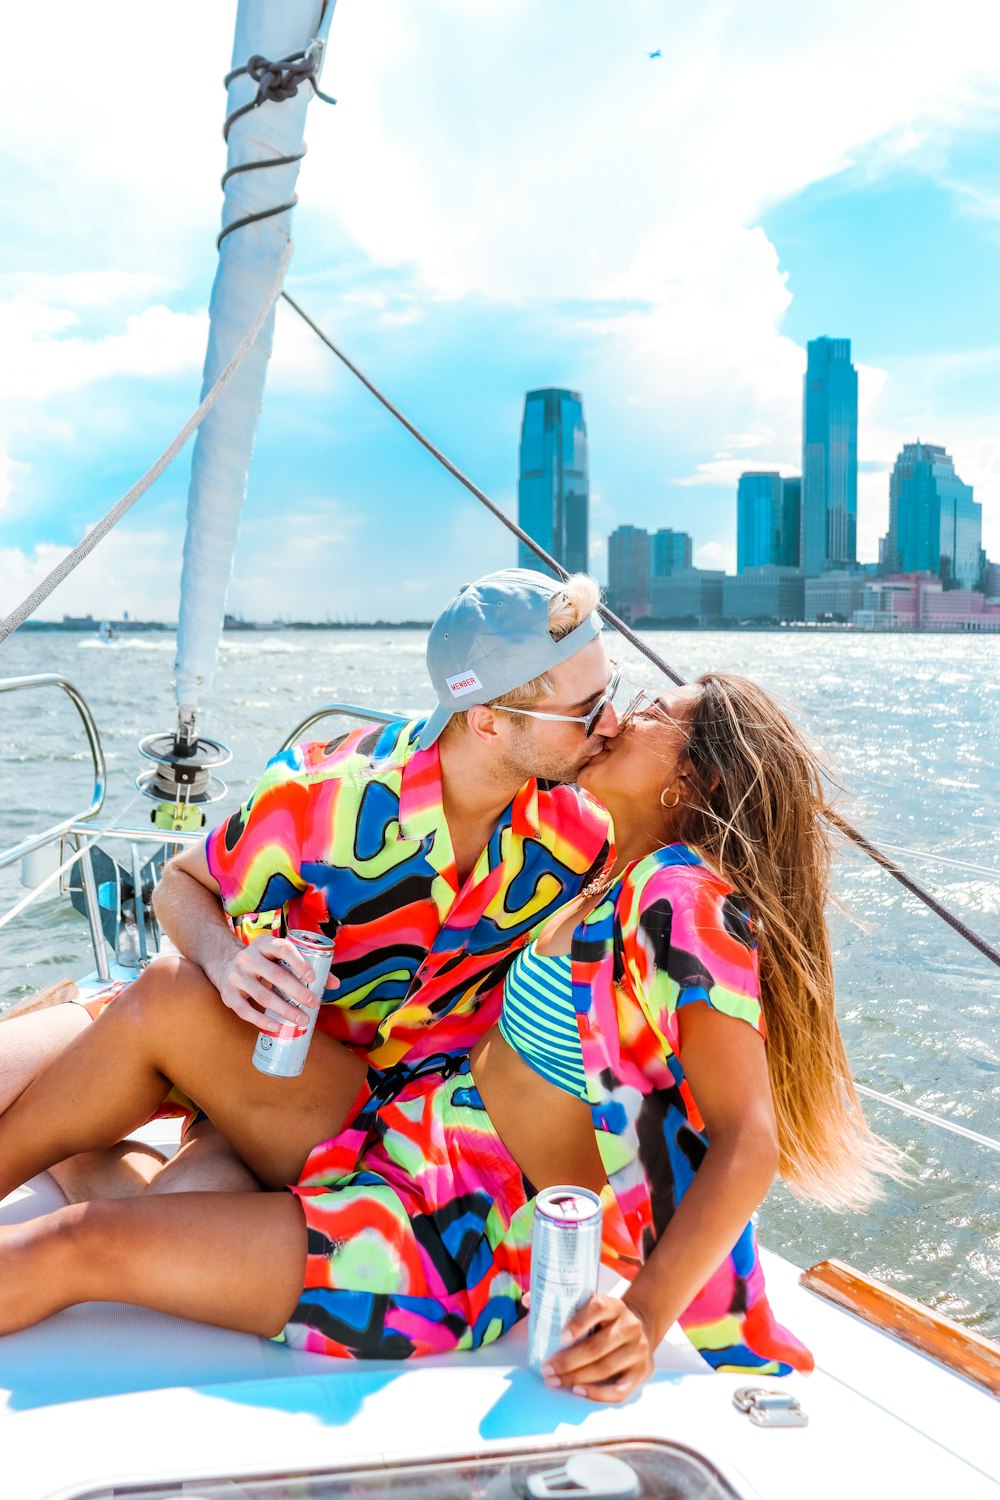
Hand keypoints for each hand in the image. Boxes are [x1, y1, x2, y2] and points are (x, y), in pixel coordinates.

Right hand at [216, 935, 332, 1027]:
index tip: (313, 977)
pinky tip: (277, 1027)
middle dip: (297, 991)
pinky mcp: (228, 994)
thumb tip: (335, 984)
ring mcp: (236, 976)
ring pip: (263, 996)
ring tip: (303, 1020)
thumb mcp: (280, 959)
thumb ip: (308, 967)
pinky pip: (245, 1011)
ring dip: (285, 1010)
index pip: (283, 948)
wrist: (227, 966)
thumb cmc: (265, 964)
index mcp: (264, 944)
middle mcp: (247, 957)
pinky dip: (262, 1021)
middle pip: (275, 975)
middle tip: (314, 1003)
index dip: (299, 962)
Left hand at [540, 1294, 654, 1402]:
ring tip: (555, 1381)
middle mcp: (630, 1326)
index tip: (561, 1337)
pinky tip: (578, 1391)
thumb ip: (563, 1303)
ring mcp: (638, 1350)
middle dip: (568, 1360)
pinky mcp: (642, 1372)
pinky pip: (621, 1390)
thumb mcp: (592, 1305)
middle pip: (597, 1347)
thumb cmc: (606, 1319)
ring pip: (605, 1368)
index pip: (598, 1308)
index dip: (579, 1322)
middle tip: (547, 1368)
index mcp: (615, 1305)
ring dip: (576, 1377)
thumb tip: (528, 1299)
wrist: (642, 1327)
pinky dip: (598, 1394)